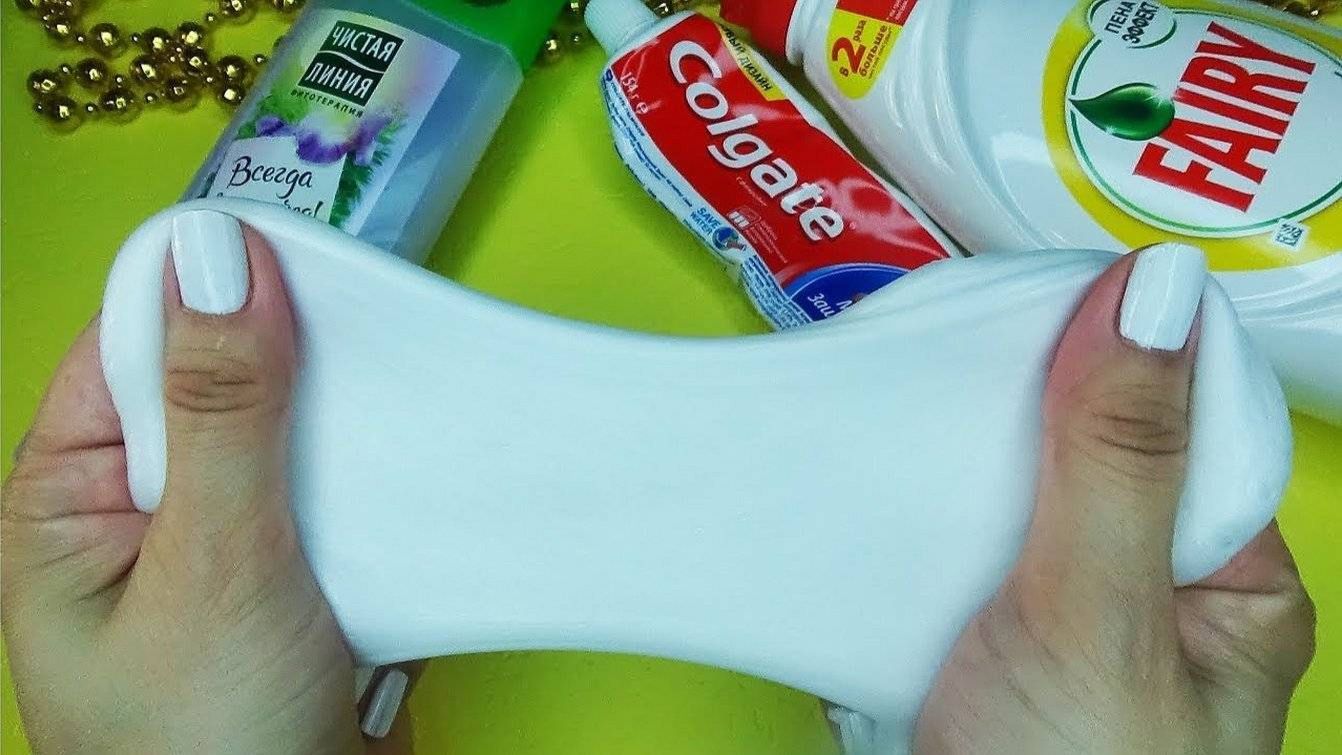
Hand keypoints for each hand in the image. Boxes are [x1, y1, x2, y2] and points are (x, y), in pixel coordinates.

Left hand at [2, 211, 413, 753]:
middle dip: (303, 358)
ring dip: (356, 421)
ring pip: (299, 433)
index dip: (215, 288)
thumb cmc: (205, 750)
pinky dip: (387, 476)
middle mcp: (148, 505)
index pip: (135, 341)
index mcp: (73, 495)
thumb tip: (218, 258)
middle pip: (226, 376)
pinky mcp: (305, 571)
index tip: (309, 263)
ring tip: (419, 400)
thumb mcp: (210, 570)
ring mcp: (233, 539)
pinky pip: (346, 491)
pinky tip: (426, 466)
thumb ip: (221, 417)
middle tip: (382, 337)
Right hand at [914, 245, 1314, 752]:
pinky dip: (904, 507)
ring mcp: (1049, 610)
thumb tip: (1148, 296)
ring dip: (945, 452)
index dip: (1115, 337)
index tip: (1036, 286)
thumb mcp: (1101, 622)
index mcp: (1225, 579)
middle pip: (1082, 439)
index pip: (1185, 409)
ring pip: (1000, 486)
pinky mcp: (969, 631)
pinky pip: (942, 536)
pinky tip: (872, 484)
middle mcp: (1142, 588)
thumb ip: (1117, 464)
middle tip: (940, 336)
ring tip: (890, 401)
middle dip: (1009, 393)